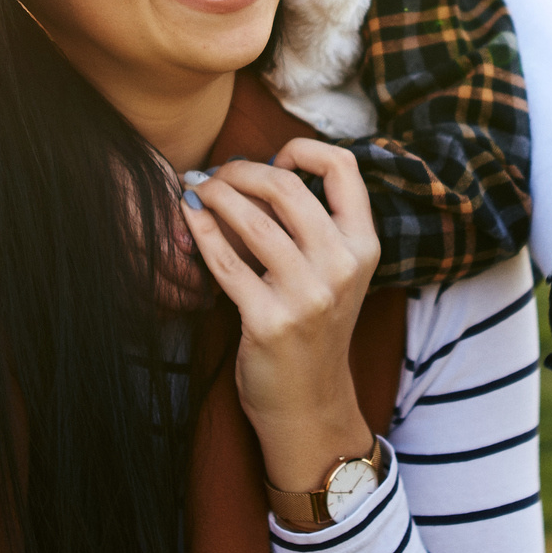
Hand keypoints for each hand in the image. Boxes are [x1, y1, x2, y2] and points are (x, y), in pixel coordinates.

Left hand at [183, 139, 380, 495]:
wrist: (309, 403)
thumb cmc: (314, 326)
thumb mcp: (334, 272)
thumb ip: (314, 224)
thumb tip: (262, 166)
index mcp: (363, 246)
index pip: (344, 168)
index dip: (303, 149)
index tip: (275, 158)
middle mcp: (341, 266)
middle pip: (286, 187)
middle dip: (241, 170)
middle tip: (216, 173)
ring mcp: (307, 295)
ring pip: (251, 221)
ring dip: (215, 195)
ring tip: (198, 190)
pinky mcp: (268, 321)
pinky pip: (225, 262)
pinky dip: (200, 231)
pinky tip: (188, 217)